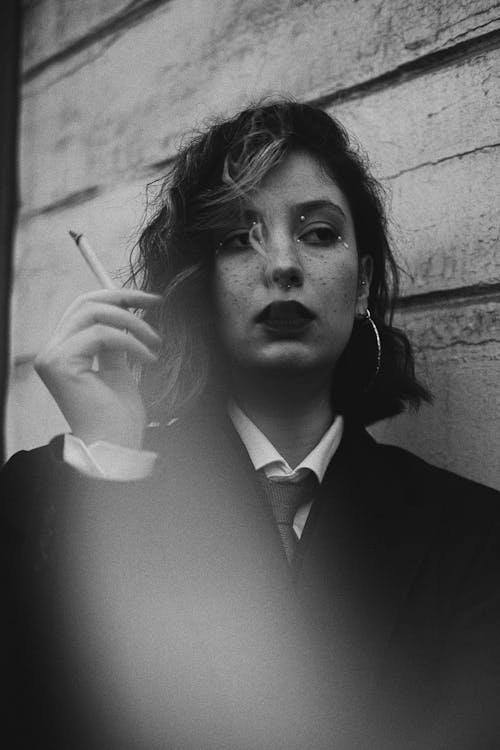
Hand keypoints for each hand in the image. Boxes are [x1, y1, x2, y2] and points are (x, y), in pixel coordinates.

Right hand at [34, 289, 161, 449]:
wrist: (115, 448)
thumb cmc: (118, 417)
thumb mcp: (118, 370)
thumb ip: (114, 343)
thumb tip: (126, 315)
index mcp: (63, 351)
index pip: (86, 307)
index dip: (119, 297)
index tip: (151, 299)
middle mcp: (51, 350)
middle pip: (86, 303)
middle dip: (125, 298)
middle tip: (157, 303)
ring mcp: (52, 356)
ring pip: (94, 314)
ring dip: (133, 323)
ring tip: (156, 342)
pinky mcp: (60, 364)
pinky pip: (101, 335)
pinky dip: (131, 341)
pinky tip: (149, 357)